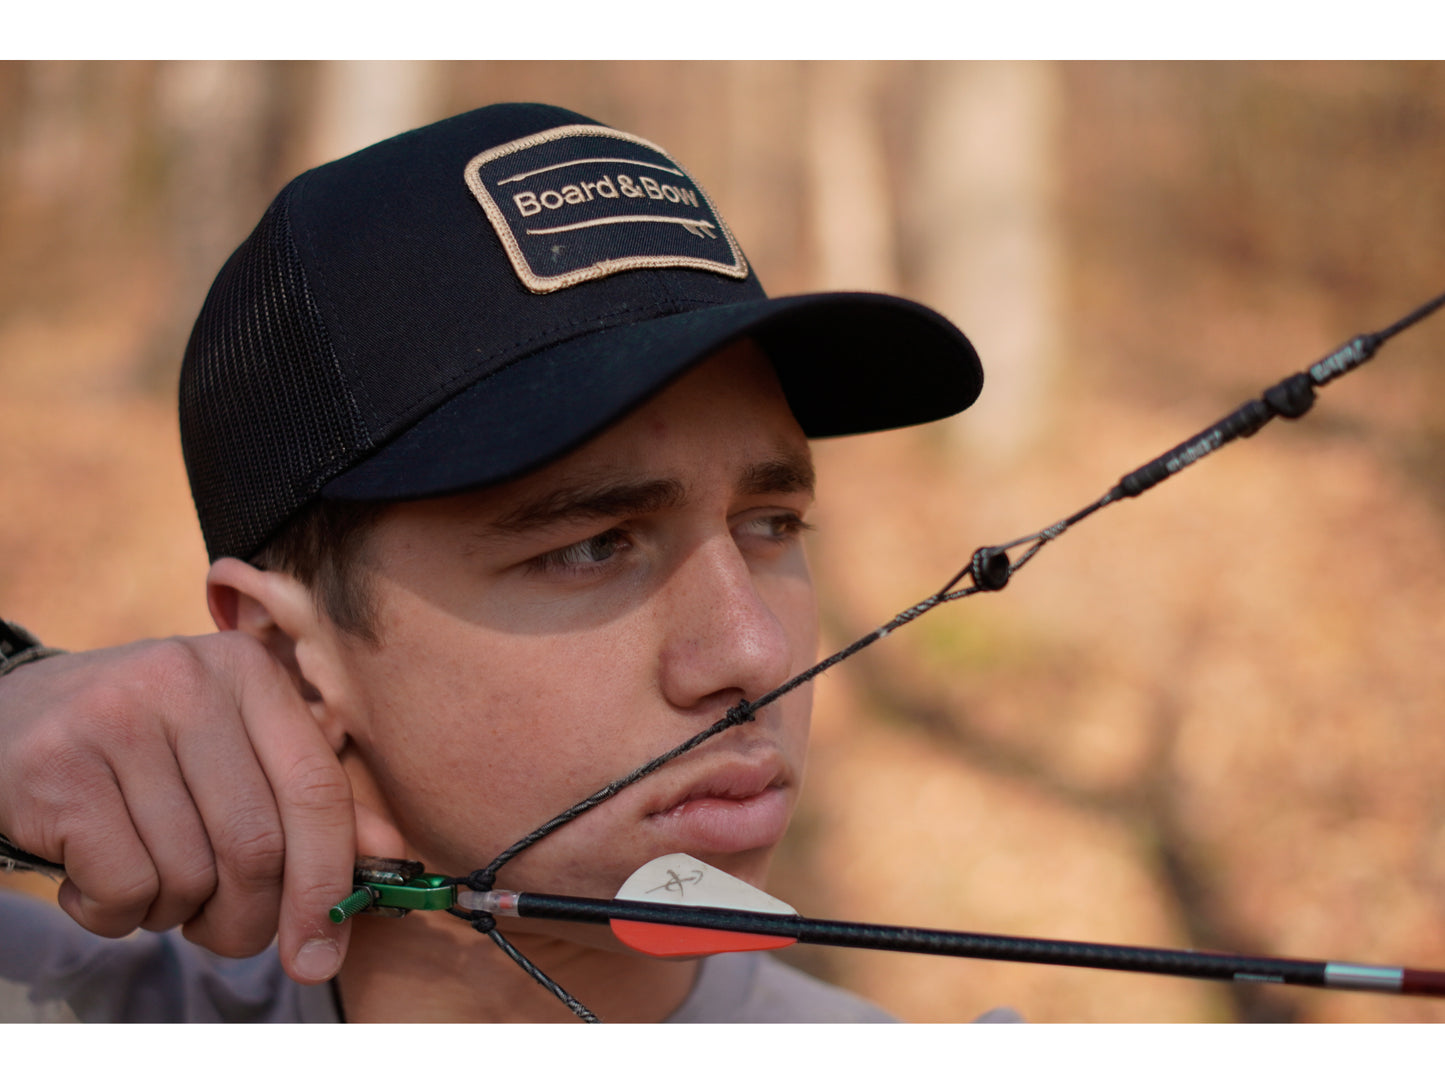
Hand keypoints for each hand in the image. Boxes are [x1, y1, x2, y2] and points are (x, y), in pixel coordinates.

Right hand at [0, 633, 358, 983]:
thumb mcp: (229, 746)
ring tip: (147, 877)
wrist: (9, 719)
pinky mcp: (58, 768)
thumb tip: (388, 858)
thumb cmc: (142, 746)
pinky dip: (115, 913)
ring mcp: (118, 719)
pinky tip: (92, 877)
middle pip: (258, 846)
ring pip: (189, 874)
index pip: (317, 790)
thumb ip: (305, 798)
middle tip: (224, 929)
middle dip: (248, 916)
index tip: (323, 951)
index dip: (328, 882)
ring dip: (173, 911)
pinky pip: (124, 886)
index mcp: (249, 673)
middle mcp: (189, 683)